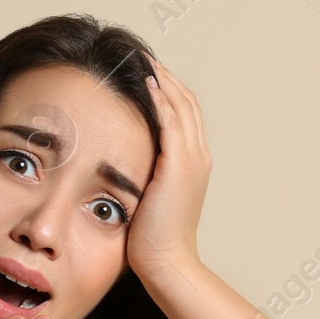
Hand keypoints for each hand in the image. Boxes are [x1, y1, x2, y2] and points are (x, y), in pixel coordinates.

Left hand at [127, 55, 209, 280]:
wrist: (166, 262)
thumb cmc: (150, 239)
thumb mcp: (148, 199)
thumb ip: (143, 177)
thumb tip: (121, 165)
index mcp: (193, 163)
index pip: (183, 114)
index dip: (167, 91)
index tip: (145, 73)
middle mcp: (198, 156)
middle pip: (186, 102)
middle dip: (165, 77)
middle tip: (143, 56)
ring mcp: (192, 159)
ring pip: (181, 106)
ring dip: (162, 80)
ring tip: (142, 60)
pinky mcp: (179, 166)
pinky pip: (172, 122)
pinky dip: (161, 99)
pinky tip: (146, 84)